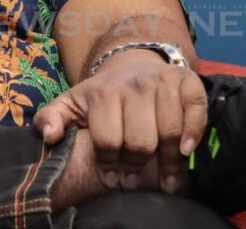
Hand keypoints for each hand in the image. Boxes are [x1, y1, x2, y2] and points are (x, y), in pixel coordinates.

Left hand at [33, 49, 206, 193]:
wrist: (131, 63)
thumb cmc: (101, 93)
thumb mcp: (71, 102)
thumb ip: (51, 118)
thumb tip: (49, 136)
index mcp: (103, 93)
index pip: (108, 140)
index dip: (109, 165)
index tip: (112, 180)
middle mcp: (134, 85)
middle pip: (140, 141)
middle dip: (136, 167)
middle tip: (133, 182)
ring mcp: (162, 81)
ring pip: (168, 132)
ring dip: (168, 162)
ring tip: (165, 181)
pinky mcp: (186, 81)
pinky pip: (196, 109)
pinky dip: (194, 132)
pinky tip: (185, 151)